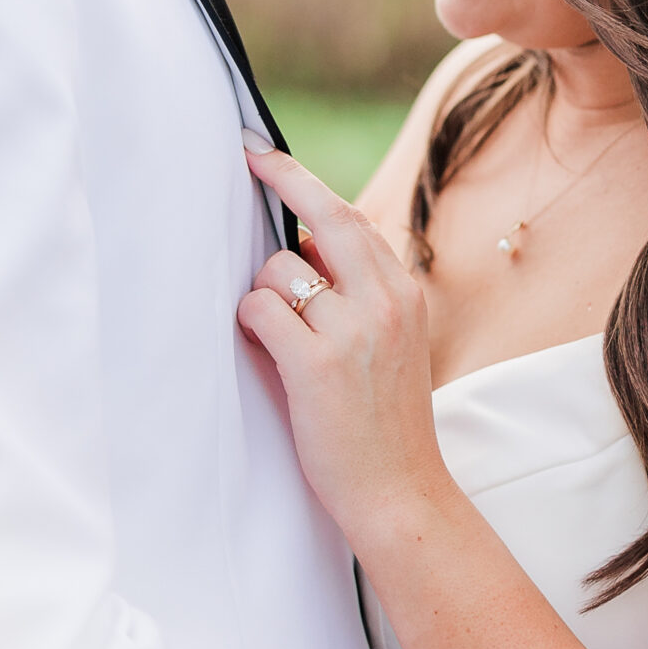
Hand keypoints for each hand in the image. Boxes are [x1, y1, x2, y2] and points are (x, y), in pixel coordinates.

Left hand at [238, 143, 450, 547]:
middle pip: (322, 216)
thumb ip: (359, 295)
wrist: (401, 493)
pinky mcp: (317, 364)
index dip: (303, 183)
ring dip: (263, 295)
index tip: (266, 155)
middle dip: (279, 179)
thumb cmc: (384, 423)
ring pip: (278, 268)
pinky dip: (250, 324)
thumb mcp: (393, 344)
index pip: (350, 219)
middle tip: (243, 159)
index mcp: (404, 293)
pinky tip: (263, 351)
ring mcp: (354, 330)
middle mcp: (385, 301)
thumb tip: (300, 246)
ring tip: (279, 337)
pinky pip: (259, 310)